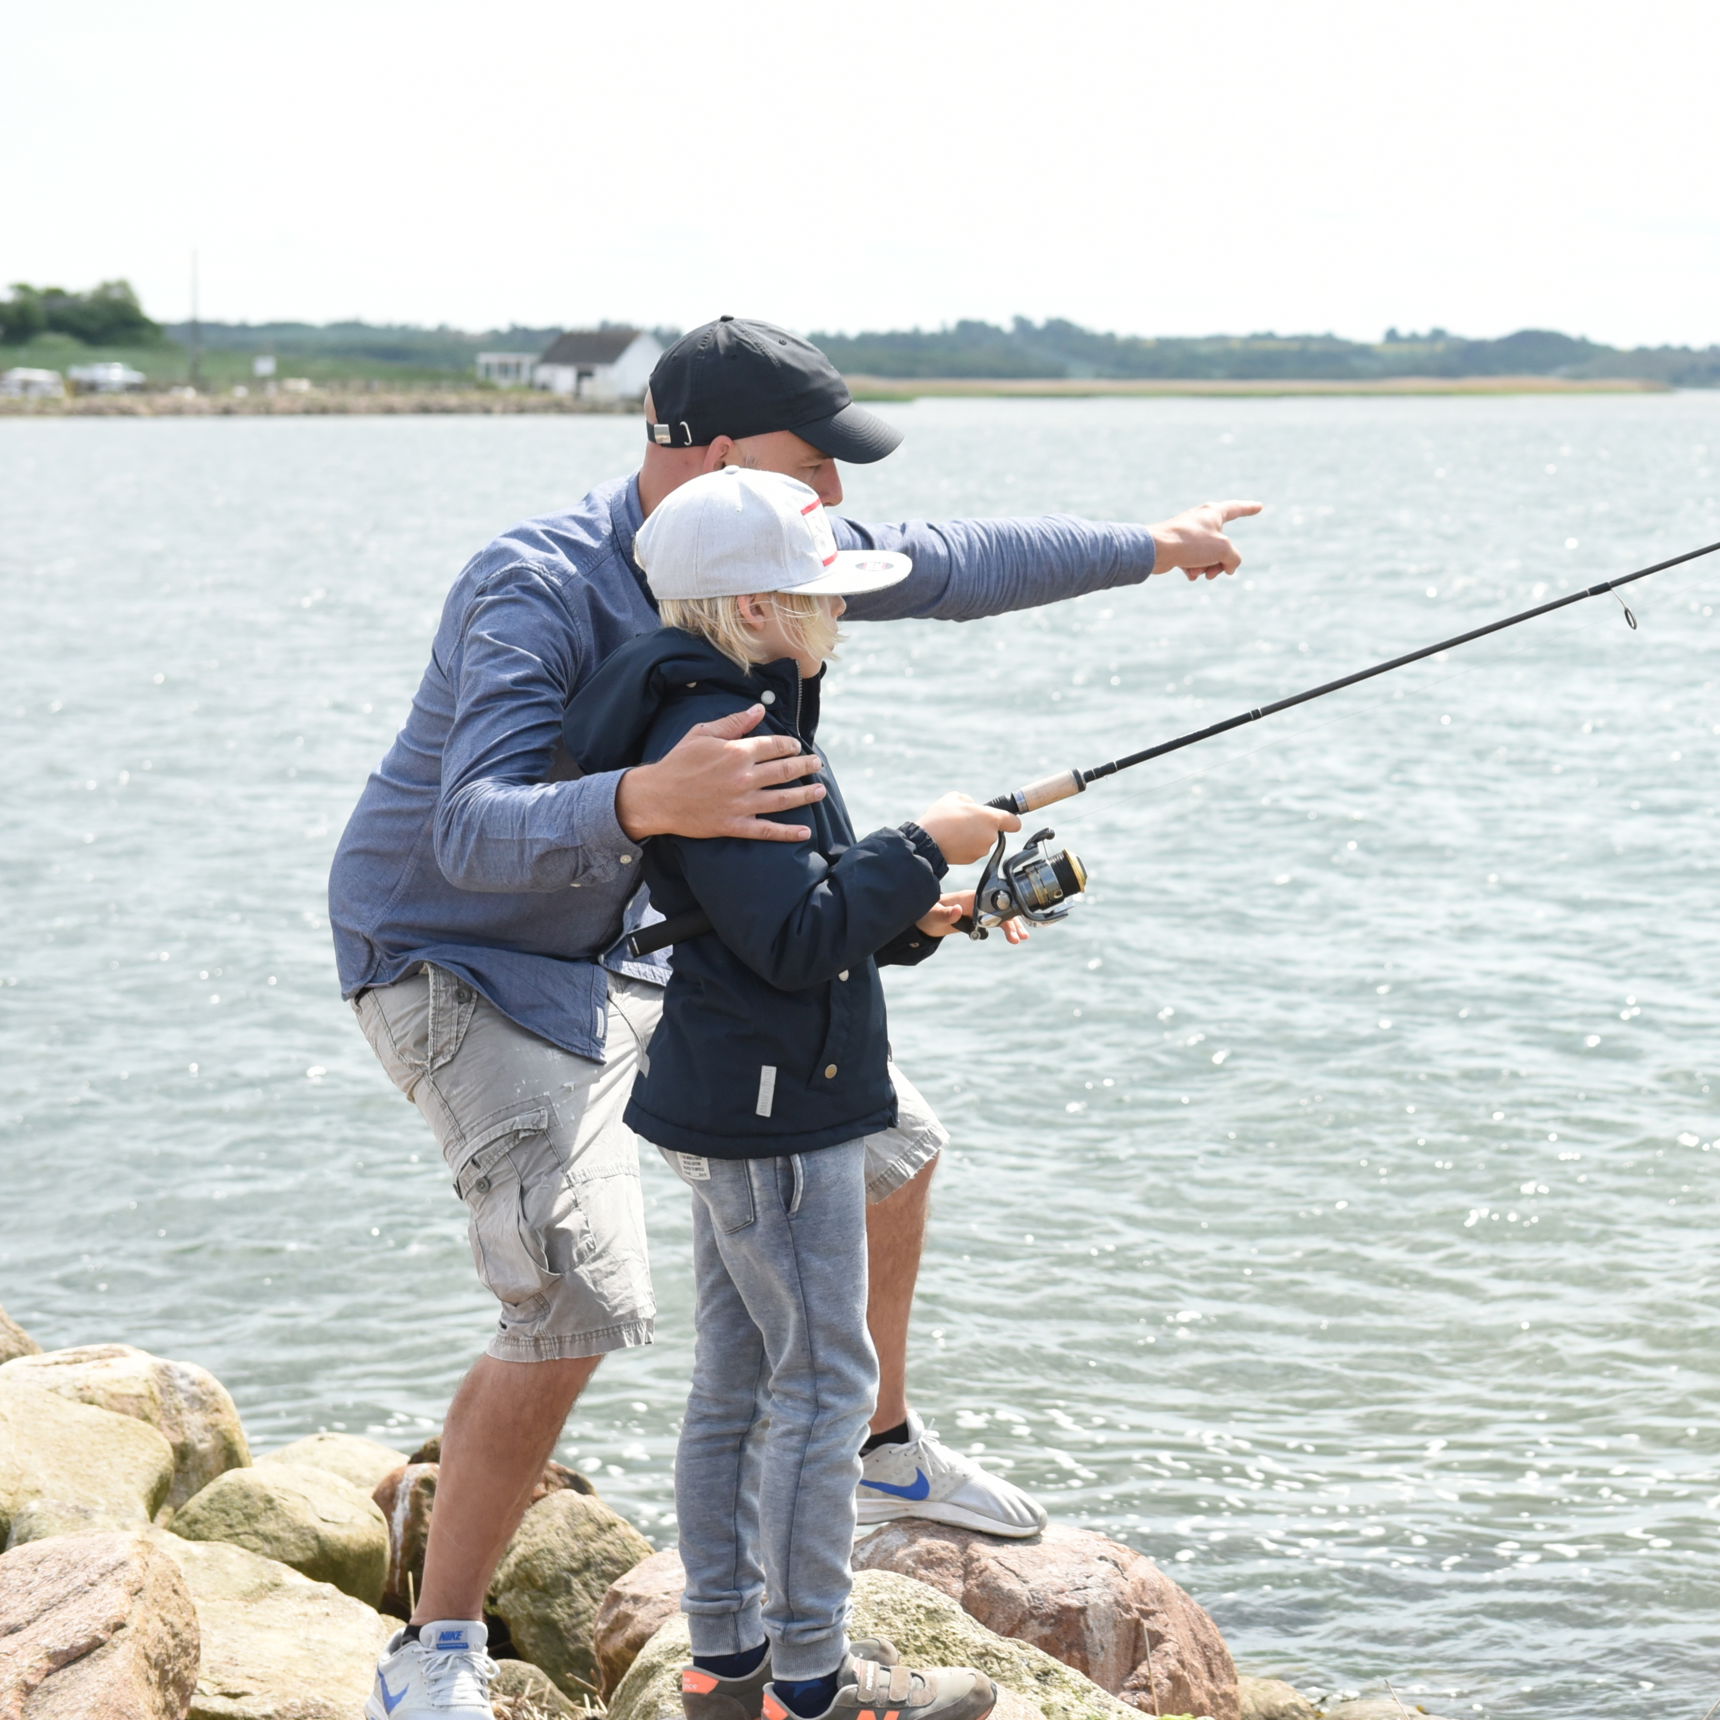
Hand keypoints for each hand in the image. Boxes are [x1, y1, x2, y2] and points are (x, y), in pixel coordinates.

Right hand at [616, 704, 824, 842]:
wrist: (656, 797)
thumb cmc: (678, 762)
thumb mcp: (703, 734)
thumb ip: (734, 722)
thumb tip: (759, 709)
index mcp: (737, 752)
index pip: (774, 746)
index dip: (790, 746)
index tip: (797, 747)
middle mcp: (744, 777)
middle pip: (784, 770)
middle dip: (805, 766)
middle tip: (818, 765)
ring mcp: (741, 803)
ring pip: (783, 798)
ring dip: (806, 795)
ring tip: (820, 791)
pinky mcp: (735, 825)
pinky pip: (767, 829)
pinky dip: (788, 833)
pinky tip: (805, 832)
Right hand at [915, 792, 1021, 865]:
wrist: (926, 843)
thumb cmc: (940, 818)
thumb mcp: (954, 798)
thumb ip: (969, 801)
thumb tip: (972, 807)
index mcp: (991, 818)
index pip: (1014, 822)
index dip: (1011, 821)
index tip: (1007, 820)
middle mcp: (990, 836)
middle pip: (994, 831)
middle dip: (982, 826)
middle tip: (964, 821)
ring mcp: (982, 850)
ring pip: (982, 841)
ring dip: (973, 836)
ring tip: (955, 830)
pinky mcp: (972, 859)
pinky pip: (973, 850)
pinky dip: (966, 846)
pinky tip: (953, 840)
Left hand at [916, 890, 1030, 943]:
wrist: (923, 920)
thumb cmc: (927, 914)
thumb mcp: (934, 915)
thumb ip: (946, 914)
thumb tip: (958, 909)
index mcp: (968, 897)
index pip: (990, 903)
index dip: (1002, 913)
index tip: (1009, 924)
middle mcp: (976, 902)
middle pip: (999, 910)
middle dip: (1011, 922)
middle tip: (1018, 937)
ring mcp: (978, 910)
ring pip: (1000, 916)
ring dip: (1011, 926)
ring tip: (1020, 938)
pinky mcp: (977, 918)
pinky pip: (995, 922)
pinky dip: (1005, 928)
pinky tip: (1013, 936)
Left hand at [1149, 499, 1262, 579]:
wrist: (1156, 550)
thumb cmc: (1191, 543)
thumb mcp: (1224, 549)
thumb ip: (1234, 558)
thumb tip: (1228, 568)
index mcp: (1214, 513)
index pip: (1237, 509)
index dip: (1249, 508)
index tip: (1259, 507)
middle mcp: (1201, 521)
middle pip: (1224, 545)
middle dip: (1223, 561)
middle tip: (1219, 569)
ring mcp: (1189, 535)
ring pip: (1210, 556)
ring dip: (1208, 568)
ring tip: (1199, 572)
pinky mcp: (1178, 548)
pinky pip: (1194, 562)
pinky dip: (1194, 570)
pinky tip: (1188, 573)